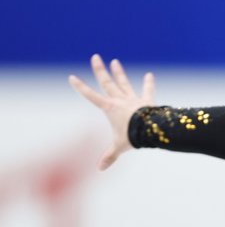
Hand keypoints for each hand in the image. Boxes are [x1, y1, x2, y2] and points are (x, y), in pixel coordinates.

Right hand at [69, 54, 154, 170]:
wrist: (150, 129)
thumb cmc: (132, 137)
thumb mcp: (119, 147)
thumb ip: (110, 156)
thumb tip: (100, 169)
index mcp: (109, 109)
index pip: (91, 96)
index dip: (81, 87)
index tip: (72, 77)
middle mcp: (120, 100)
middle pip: (107, 83)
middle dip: (100, 70)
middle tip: (96, 57)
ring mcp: (133, 99)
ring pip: (124, 83)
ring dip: (119, 72)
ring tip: (115, 61)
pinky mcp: (147, 100)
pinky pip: (148, 90)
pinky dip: (149, 83)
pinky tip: (150, 74)